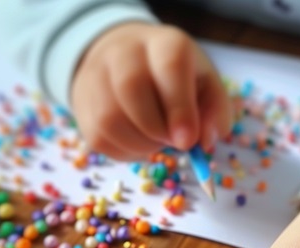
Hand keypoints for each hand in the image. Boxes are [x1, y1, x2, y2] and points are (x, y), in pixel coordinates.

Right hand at [71, 22, 232, 159]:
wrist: (127, 67)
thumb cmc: (176, 82)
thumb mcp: (206, 88)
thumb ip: (214, 112)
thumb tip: (205, 141)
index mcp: (164, 43)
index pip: (169, 66)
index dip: (179, 108)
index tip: (187, 141)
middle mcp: (124, 52)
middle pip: (131, 88)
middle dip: (157, 128)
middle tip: (175, 144)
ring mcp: (97, 78)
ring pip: (111, 119)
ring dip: (142, 144)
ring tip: (159, 140)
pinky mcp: (84, 109)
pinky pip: (102, 139)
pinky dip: (127, 151)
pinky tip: (141, 142)